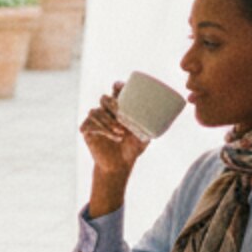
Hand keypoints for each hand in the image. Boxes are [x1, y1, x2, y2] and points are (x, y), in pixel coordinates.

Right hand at [81, 82, 147, 212]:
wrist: (118, 165)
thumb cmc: (132, 148)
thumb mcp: (144, 135)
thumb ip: (150, 124)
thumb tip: (165, 114)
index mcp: (118, 108)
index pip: (115, 91)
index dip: (117, 86)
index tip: (121, 87)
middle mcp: (105, 111)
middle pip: (104, 98)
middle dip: (111, 104)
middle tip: (120, 113)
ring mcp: (94, 120)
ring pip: (95, 112)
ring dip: (108, 121)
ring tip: (120, 132)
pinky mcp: (86, 130)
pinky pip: (90, 125)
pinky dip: (103, 130)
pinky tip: (113, 137)